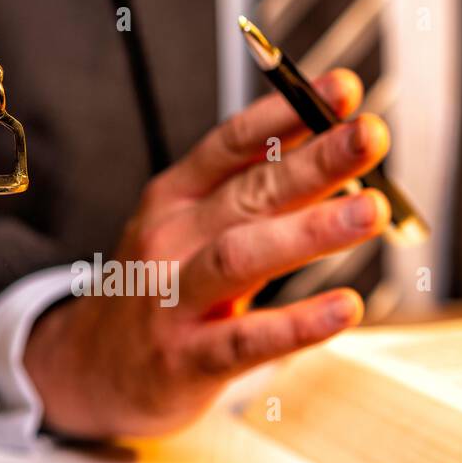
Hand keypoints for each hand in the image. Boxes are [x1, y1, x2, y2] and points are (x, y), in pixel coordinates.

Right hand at [24, 70, 390, 438]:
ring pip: (242, 256)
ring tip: (371, 211)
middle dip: (314, 160)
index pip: (232, 144)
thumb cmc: (159, 293)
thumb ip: (255, 198)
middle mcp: (169, 241)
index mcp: (173, 199)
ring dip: (309, 231)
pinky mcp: (186, 360)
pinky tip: (345, 307)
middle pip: (249, 192)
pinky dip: (298, 323)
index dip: (287, 113)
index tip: (343, 90)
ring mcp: (172, 300)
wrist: (91, 373)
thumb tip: (339, 159)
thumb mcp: (189, 232)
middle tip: (370, 136)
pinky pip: (247, 339)